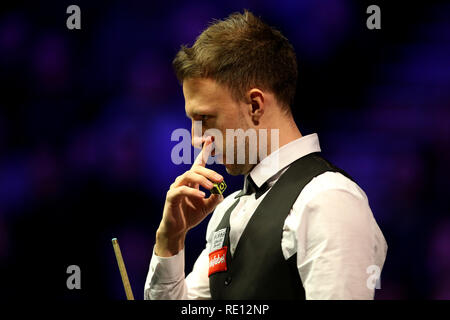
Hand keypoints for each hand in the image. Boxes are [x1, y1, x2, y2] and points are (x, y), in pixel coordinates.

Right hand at [155, 136, 223, 255]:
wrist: (177, 230)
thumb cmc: (190, 216)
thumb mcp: (207, 207)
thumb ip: (215, 199)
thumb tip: (222, 191)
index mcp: (192, 181)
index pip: (198, 164)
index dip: (204, 152)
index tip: (210, 140)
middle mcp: (183, 181)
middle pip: (195, 169)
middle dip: (209, 172)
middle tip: (220, 179)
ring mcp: (176, 188)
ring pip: (188, 176)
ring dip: (202, 180)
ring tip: (211, 187)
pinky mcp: (171, 197)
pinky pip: (181, 190)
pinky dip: (192, 191)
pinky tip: (202, 195)